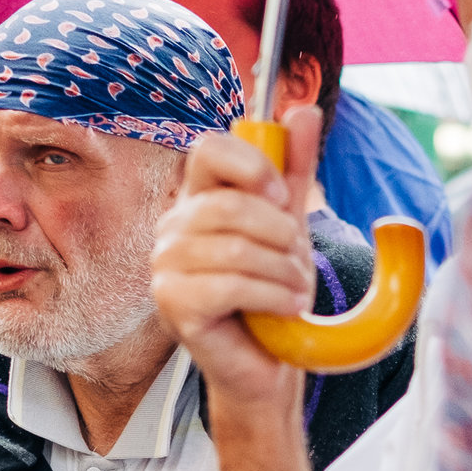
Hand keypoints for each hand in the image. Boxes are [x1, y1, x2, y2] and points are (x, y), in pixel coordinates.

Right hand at [151, 104, 323, 407]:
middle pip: (229, 203)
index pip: (209, 149)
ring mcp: (165, 266)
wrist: (269, 361)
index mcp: (197, 199)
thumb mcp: (291, 222)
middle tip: (298, 261)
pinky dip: (271, 296)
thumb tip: (305, 109)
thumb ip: (295, 167)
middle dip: (280, 235)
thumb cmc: (272, 291)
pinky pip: (228, 285)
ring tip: (295, 290)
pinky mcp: (172, 304)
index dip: (252, 165)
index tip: (282, 197)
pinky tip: (285, 307)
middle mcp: (173, 227)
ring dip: (282, 272)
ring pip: (234, 248)